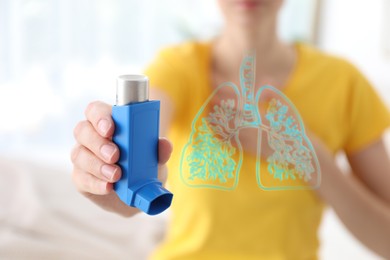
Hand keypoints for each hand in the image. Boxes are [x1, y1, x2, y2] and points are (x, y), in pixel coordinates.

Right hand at [71, 101, 172, 216]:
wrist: (139, 194)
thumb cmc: (144, 167)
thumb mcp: (155, 158)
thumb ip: (160, 149)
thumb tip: (165, 144)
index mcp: (109, 123)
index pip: (96, 110)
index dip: (100, 117)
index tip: (111, 129)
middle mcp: (91, 136)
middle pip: (83, 130)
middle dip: (99, 143)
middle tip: (115, 155)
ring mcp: (83, 156)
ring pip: (79, 154)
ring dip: (97, 165)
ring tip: (116, 175)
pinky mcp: (81, 177)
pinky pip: (81, 177)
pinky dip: (96, 183)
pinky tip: (108, 187)